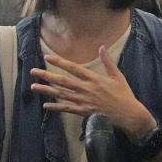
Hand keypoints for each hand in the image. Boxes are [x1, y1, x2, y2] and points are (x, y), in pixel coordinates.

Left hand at [31, 47, 155, 139]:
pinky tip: (46, 105)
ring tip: (33, 86)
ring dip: (47, 90)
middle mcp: (87, 89)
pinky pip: (67, 109)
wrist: (129, 115)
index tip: (48, 57)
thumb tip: (102, 47)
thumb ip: (107, 62)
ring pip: (61, 95)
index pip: (73, 68)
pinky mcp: (84, 112)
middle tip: (33, 71)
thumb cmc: (124, 95)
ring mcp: (84, 101)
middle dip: (47, 76)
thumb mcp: (117, 76)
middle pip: (63, 81)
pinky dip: (56, 107)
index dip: (60, 62)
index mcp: (94, 79)